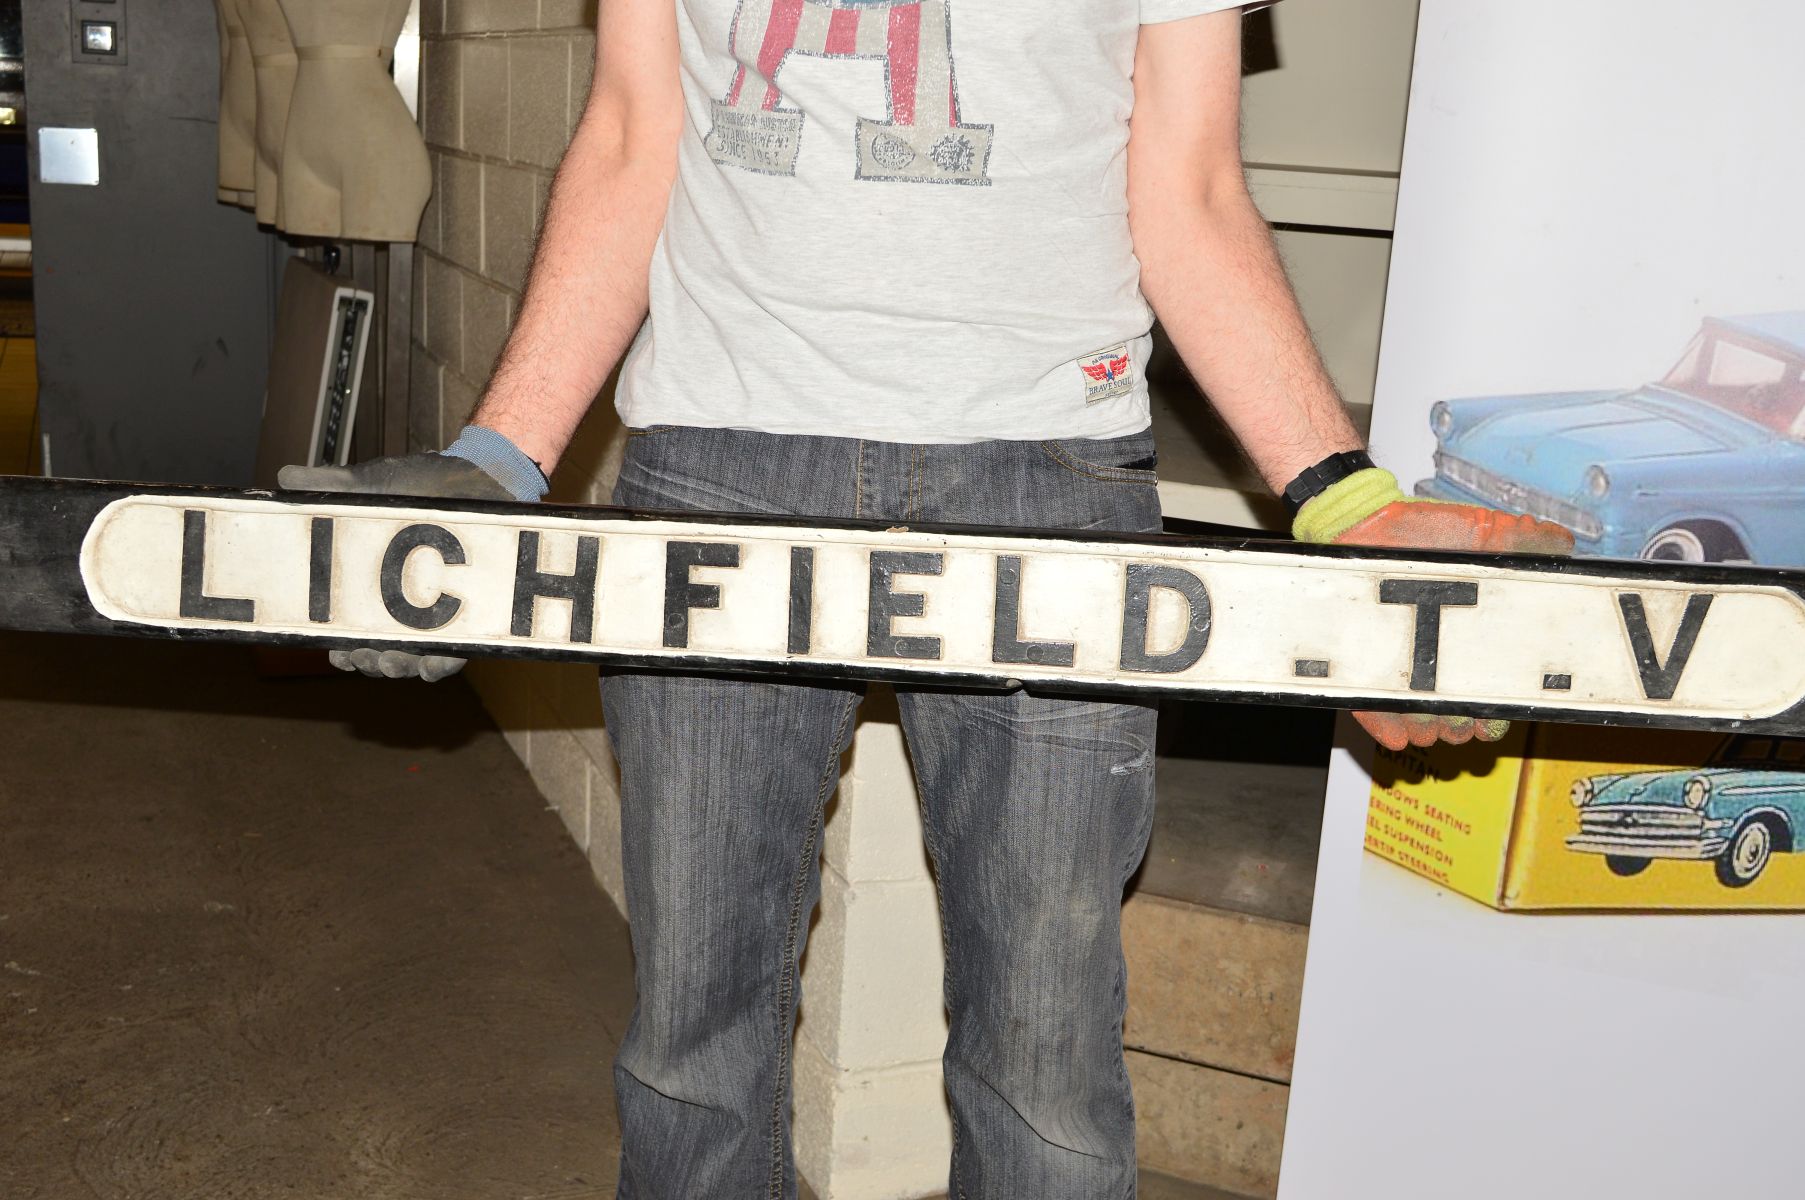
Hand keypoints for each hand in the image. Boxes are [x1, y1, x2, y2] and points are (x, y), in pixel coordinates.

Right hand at [277, 452, 517, 681]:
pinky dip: (439, 665)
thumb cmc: (425, 485)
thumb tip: (285, 477)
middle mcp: (401, 603)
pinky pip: (455, 652)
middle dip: (365, 659)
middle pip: (376, 648)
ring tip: (388, 661)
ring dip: (396, 666)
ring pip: (410, 656)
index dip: (338, 644)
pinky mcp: (471, 614)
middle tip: (359, 655)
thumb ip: (332, 486)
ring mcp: (436, 611)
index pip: (347, 626)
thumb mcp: (373, 485)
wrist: (484, 476)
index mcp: (370, 582)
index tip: (334, 651)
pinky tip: (427, 666)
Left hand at [1294, 467, 1574, 751]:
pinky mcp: (1358, 667)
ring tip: (1430, 719)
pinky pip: (1370, 709)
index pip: (1492, 694)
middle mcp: (1436, 661)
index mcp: (1470, 642)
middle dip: (1463, 725)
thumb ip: (1524, 543)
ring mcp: (1396, 667)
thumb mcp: (1480, 535)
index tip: (1494, 719)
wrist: (1360, 525)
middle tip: (1462, 720)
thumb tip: (1564, 544)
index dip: (1496, 713)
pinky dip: (1385, 725)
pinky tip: (1399, 732)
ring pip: (1418, 721)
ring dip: (1428, 727)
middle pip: (1457, 717)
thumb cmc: (1420, 532)